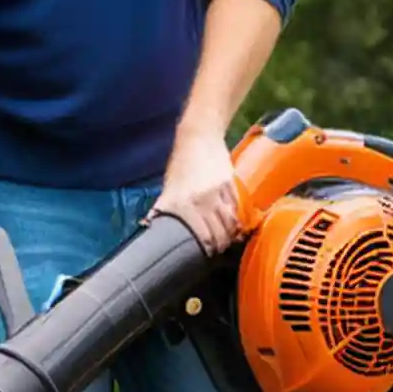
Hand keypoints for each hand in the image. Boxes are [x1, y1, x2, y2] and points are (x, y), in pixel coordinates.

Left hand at [151, 128, 240, 253]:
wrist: (199, 136)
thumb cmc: (181, 164)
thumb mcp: (169, 187)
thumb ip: (166, 209)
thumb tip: (155, 227)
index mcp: (182, 203)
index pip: (199, 236)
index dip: (204, 249)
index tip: (204, 255)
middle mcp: (201, 200)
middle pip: (216, 234)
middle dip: (218, 246)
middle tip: (217, 251)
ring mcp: (218, 192)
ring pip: (229, 224)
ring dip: (230, 236)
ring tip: (227, 241)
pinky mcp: (231, 185)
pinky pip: (237, 210)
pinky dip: (237, 221)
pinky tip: (236, 227)